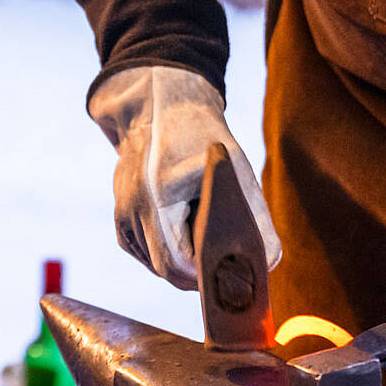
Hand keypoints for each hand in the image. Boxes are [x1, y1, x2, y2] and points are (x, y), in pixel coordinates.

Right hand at [87, 65, 280, 289]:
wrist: (163, 112)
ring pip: (155, 265)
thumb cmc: (205, 141)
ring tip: (206, 239)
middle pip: (166, 269)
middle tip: (227, 263)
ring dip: (183, 264)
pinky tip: (186, 234)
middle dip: (198, 273)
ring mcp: (122, 213)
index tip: (231, 269)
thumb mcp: (238, 172)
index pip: (178, 263)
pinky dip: (167, 255)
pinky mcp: (120, 219)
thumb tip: (265, 265)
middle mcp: (132, 206)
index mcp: (158, 194)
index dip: (207, 273)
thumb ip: (256, 218)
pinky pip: (146, 255)